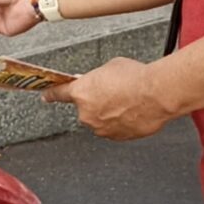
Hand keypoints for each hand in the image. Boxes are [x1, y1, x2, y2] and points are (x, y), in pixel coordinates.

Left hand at [47, 56, 173, 140]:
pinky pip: (115, 129)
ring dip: (110, 112)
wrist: (156, 94)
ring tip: (128, 101)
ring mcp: (102, 128)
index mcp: (81, 92)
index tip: (46, 96)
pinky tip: (134, 110)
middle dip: (97, 101)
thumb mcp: (110, 67)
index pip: (59, 94)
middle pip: (86, 108)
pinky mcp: (117, 137)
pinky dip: (122, 121)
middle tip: (115, 92)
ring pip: (101, 120)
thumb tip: (99, 82)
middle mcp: (87, 114)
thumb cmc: (135, 78)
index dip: (52, 94)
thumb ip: (97, 78)